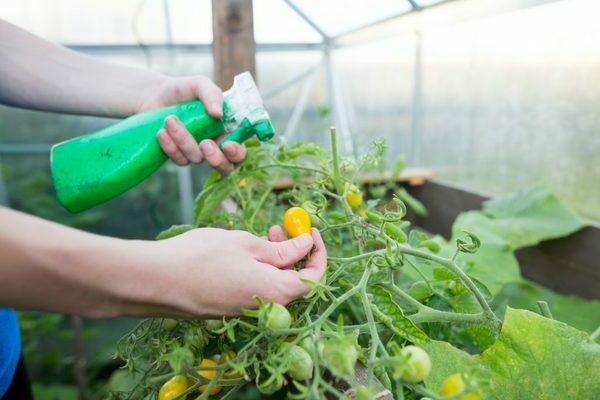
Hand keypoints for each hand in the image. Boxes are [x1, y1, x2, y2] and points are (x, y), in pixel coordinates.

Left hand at [139, 75, 245, 173]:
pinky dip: (170, 146)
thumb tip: (218, 114)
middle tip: (205, 144)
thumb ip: (212, 95)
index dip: (236, 152)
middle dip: (217, 159)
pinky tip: (161, 132)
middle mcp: (215, 144)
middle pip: (225, 166)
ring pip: (196, 158)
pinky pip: (179, 159)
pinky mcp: (179, 156)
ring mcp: (197, 152)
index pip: (239, 150)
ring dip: (183, 140)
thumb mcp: (199, 85)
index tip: (227, 145)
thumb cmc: (183, 90)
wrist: (155, 95)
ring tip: (169, 119)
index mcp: (226, 130)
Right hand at [145, 226, 326, 316]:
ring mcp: (246, 310)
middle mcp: (265, 307)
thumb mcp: (248, 244)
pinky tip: (245, 250)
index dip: (318, 253)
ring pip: (274, 283)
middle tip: (280, 227)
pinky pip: (256, 288)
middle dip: (295, 252)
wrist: (157, 280)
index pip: (314, 278)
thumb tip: (306, 245)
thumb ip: (282, 249)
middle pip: (295, 282)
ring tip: (263, 233)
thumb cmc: (203, 257)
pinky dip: (259, 269)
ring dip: (276, 259)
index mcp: (277, 293)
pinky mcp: (230, 308)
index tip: (310, 230)